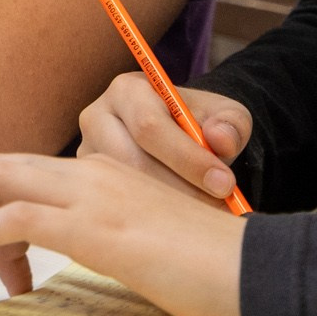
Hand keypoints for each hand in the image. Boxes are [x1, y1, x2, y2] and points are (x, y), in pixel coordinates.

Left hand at [0, 151, 246, 315]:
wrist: (259, 273)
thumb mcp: (153, 240)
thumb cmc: (217, 268)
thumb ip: (116, 235)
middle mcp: (97, 172)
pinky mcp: (95, 230)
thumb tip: (89, 259)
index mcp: (111, 173)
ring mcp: (95, 197)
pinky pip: (14, 218)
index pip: (29, 171)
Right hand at [78, 74, 252, 203]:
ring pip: (121, 189)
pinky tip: (178, 224)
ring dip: (167, 207)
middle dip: (179, 188)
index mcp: (127, 91)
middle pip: (131, 161)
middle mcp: (97, 119)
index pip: (150, 126)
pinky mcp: (86, 185)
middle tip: (217, 209)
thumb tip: (220, 140)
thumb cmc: (199, 123)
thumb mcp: (225, 116)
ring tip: (201, 217)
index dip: (188, 158)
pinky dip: (151, 218)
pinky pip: (115, 207)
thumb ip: (230, 124)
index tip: (224, 184)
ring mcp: (86, 154)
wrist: (178, 136)